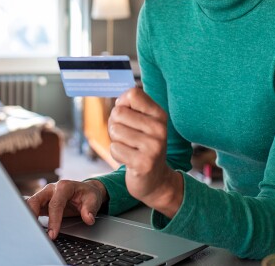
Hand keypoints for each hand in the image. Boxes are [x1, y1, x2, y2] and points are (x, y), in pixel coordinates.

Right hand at [26, 179, 105, 239]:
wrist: (85, 191)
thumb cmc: (87, 194)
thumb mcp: (93, 199)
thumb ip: (90, 209)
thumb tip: (88, 219)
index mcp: (64, 187)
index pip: (55, 204)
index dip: (53, 220)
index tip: (53, 234)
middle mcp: (51, 189)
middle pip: (36, 200)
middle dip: (32, 216)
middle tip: (33, 232)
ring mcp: (44, 195)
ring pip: (30, 204)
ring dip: (27, 216)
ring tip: (27, 231)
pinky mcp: (41, 202)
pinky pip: (31, 208)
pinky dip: (27, 216)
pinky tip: (26, 226)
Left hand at [108, 88, 182, 217]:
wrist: (156, 180)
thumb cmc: (143, 147)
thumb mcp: (144, 123)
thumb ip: (131, 108)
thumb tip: (119, 102)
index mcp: (160, 115)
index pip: (133, 94)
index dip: (122, 104)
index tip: (127, 116)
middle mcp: (159, 129)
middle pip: (118, 112)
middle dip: (115, 125)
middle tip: (126, 137)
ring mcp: (153, 147)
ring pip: (115, 131)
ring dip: (116, 141)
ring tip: (128, 148)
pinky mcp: (143, 163)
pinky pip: (115, 149)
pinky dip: (117, 154)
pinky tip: (129, 159)